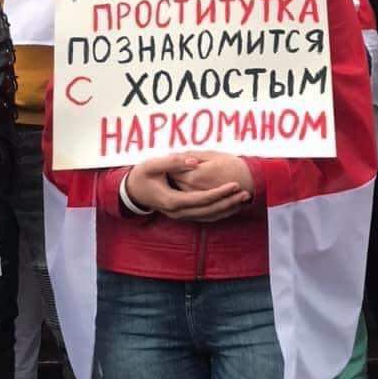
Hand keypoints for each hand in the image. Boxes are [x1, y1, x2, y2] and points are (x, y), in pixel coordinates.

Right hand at [126, 154, 251, 222]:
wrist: (132, 190)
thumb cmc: (142, 175)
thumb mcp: (152, 165)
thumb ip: (172, 162)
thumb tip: (193, 162)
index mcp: (171, 200)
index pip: (201, 200)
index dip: (219, 193)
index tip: (234, 185)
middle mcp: (178, 212)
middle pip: (208, 211)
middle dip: (228, 202)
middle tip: (245, 192)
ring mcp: (180, 215)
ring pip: (208, 216)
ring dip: (227, 208)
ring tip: (243, 199)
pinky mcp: (183, 214)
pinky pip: (205, 216)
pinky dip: (220, 212)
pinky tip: (232, 205)